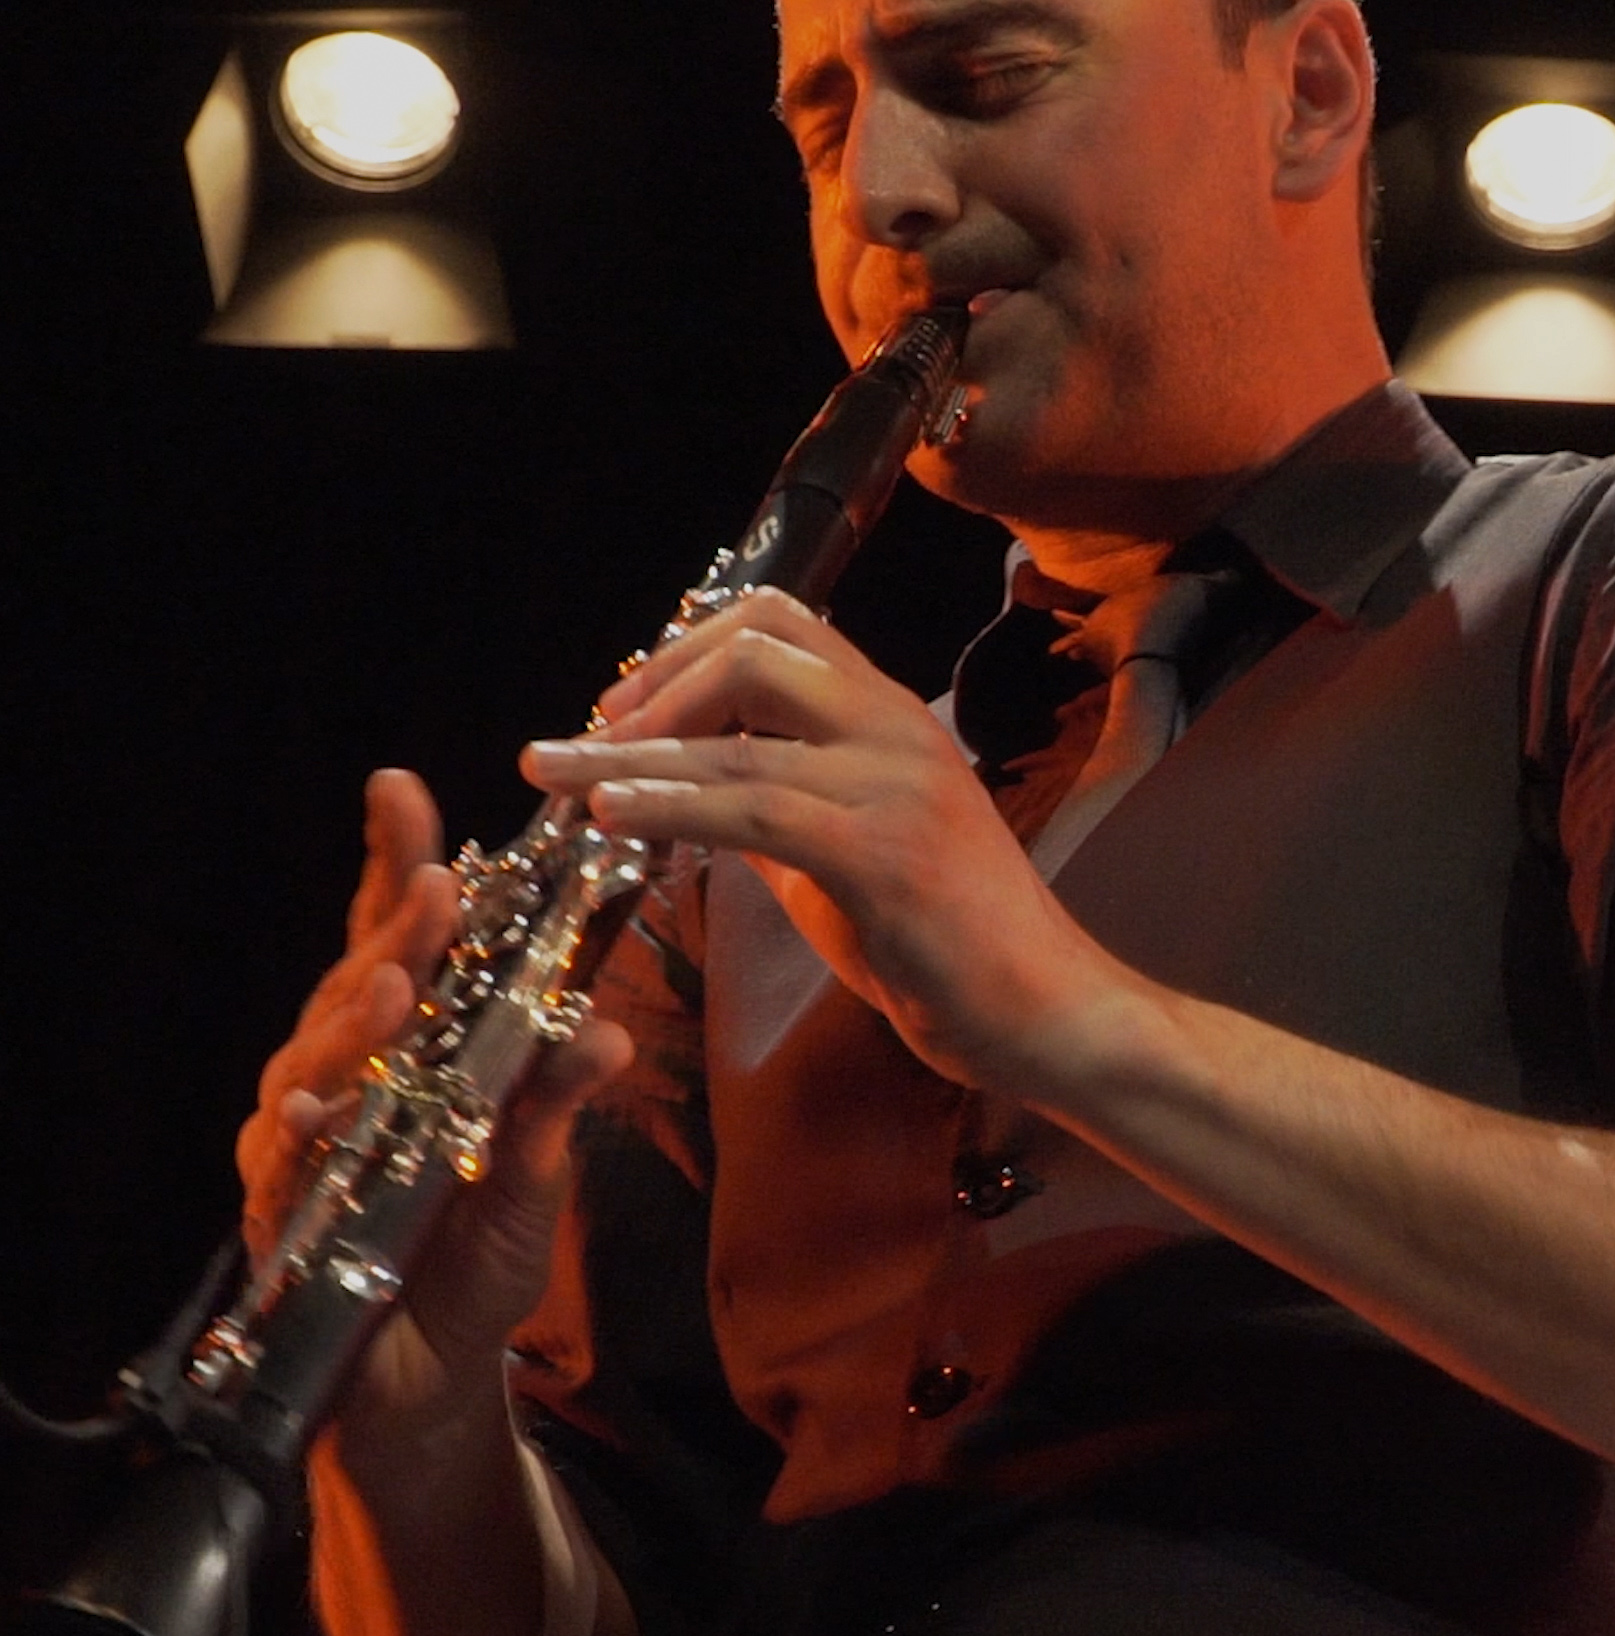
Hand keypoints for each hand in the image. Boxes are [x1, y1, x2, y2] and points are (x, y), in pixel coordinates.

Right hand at [235, 770, 632, 1442]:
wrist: (431, 1374)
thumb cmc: (479, 1252)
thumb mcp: (542, 1170)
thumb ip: (560, 1099)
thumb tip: (607, 1026)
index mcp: (410, 1043)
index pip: (397, 938)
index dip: (395, 863)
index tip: (402, 790)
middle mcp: (347, 1073)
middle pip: (360, 982)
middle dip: (394, 935)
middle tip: (434, 886)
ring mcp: (306, 1136)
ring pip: (315, 1058)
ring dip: (353, 1022)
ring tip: (393, 987)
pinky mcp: (282, 1207)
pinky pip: (285, 1158)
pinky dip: (301, 1132)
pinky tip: (318, 1108)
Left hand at [519, 588, 1132, 1098]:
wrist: (1043, 1009)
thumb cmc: (954, 942)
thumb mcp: (856, 851)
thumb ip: (786, 810)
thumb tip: (693, 797)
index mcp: (893, 719)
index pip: (782, 625)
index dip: (684, 650)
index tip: (624, 707)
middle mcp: (897, 730)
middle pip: (753, 648)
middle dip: (649, 688)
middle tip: (584, 741)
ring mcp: (895, 785)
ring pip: (738, 732)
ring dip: (625, 750)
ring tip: (550, 770)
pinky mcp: (883, 853)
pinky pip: (754, 808)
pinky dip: (669, 805)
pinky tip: (611, 815)